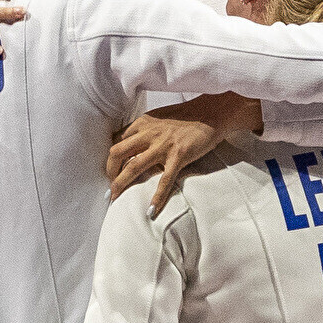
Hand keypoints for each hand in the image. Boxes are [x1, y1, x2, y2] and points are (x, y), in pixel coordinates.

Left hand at [106, 92, 259, 213]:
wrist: (212, 112)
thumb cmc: (186, 116)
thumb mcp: (159, 119)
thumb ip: (145, 131)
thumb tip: (132, 147)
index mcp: (142, 123)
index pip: (118, 141)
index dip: (111, 159)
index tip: (111, 171)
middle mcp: (148, 133)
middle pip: (117, 153)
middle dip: (110, 171)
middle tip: (111, 186)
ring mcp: (163, 145)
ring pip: (134, 166)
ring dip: (121, 183)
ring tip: (116, 198)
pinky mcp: (179, 156)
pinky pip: (164, 180)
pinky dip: (157, 196)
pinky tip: (151, 210)